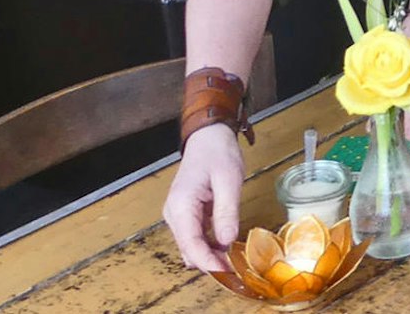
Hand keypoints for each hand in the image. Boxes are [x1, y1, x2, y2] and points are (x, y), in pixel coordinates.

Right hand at [162, 124, 244, 272]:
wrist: (208, 137)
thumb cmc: (218, 153)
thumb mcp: (228, 180)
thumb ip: (226, 212)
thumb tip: (227, 241)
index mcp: (181, 205)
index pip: (190, 243)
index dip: (207, 262)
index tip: (225, 273)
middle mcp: (174, 213)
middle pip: (188, 248)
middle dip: (209, 262)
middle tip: (235, 270)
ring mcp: (178, 214)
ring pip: (191, 245)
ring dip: (209, 255)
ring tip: (233, 261)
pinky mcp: (186, 213)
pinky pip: (195, 235)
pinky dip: (208, 245)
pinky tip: (225, 248)